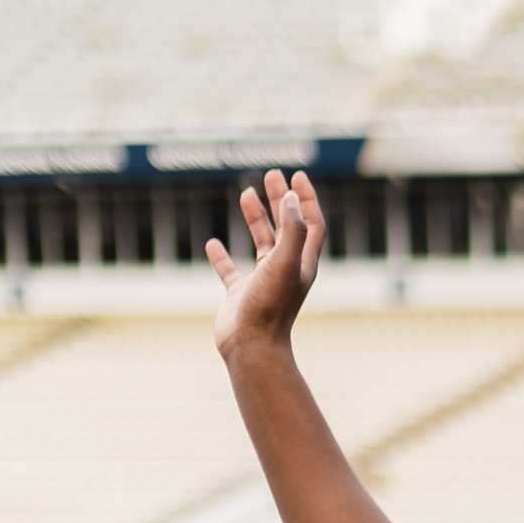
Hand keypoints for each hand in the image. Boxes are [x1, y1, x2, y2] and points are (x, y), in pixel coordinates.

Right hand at [204, 168, 322, 358]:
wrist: (251, 346)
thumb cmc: (270, 306)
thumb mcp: (285, 262)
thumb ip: (292, 229)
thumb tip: (293, 198)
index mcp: (302, 263)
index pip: (311, 224)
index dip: (307, 200)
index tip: (298, 175)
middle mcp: (285, 270)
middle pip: (287, 227)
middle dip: (281, 200)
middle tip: (272, 175)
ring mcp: (262, 282)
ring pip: (262, 243)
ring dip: (257, 218)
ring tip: (247, 193)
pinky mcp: (240, 294)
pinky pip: (230, 270)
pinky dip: (221, 256)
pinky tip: (212, 243)